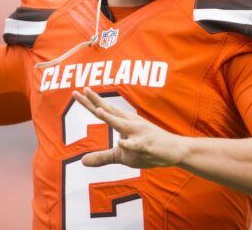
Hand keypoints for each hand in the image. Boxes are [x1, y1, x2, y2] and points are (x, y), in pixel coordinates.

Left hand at [71, 87, 186, 168]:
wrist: (174, 150)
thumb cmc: (147, 149)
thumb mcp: (122, 156)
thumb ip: (102, 157)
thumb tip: (82, 161)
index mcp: (124, 122)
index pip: (104, 111)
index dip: (90, 102)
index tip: (76, 92)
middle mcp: (130, 123)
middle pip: (110, 111)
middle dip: (96, 102)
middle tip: (82, 90)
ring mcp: (139, 133)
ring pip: (122, 125)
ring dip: (111, 118)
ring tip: (98, 110)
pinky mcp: (147, 145)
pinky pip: (137, 145)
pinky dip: (130, 144)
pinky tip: (121, 143)